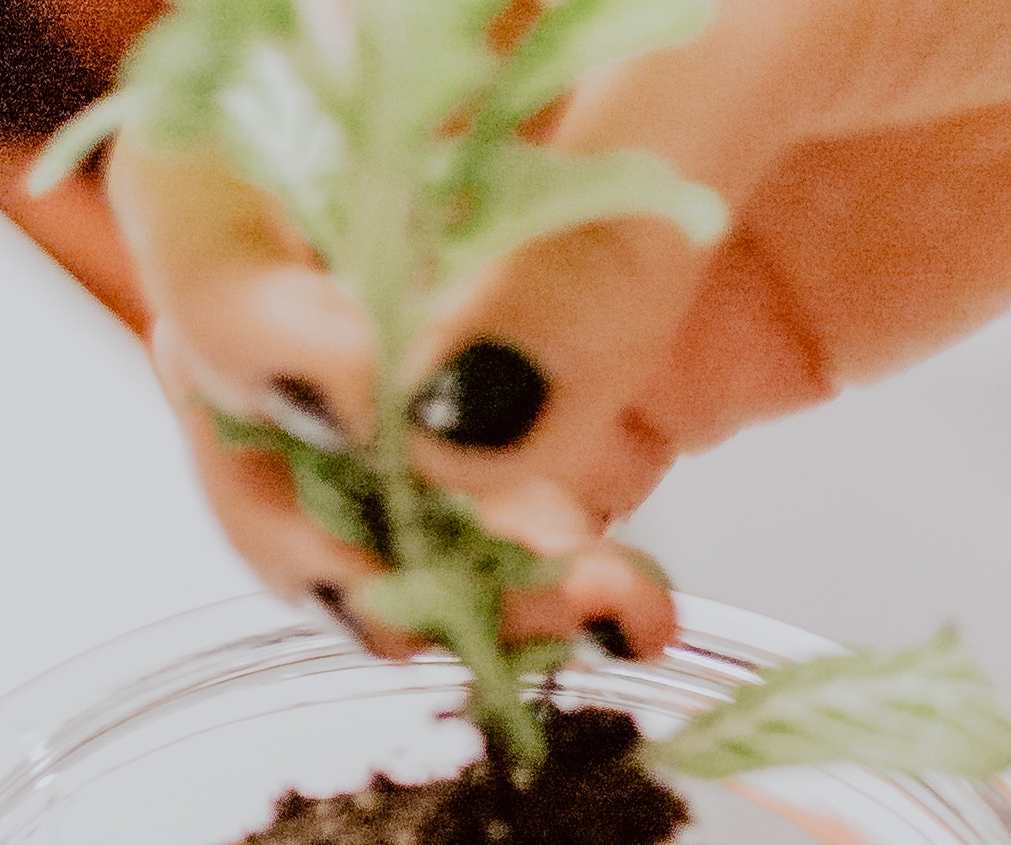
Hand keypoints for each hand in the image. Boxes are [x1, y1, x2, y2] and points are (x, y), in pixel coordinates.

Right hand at [114, 3, 1010, 662]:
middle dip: (311, 482)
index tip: (339, 399)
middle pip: (274, 345)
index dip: (238, 300)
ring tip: (539, 612)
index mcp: (446, 9)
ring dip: (430, 570)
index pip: (227, 166)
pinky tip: (613, 618)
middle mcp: (473, 140)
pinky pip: (553, 514)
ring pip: (402, 458)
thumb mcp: (782, 14)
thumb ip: (603, 209)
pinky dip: (554, 595)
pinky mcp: (684, 371)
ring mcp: (574, 265)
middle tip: (411, 576)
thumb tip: (453, 426)